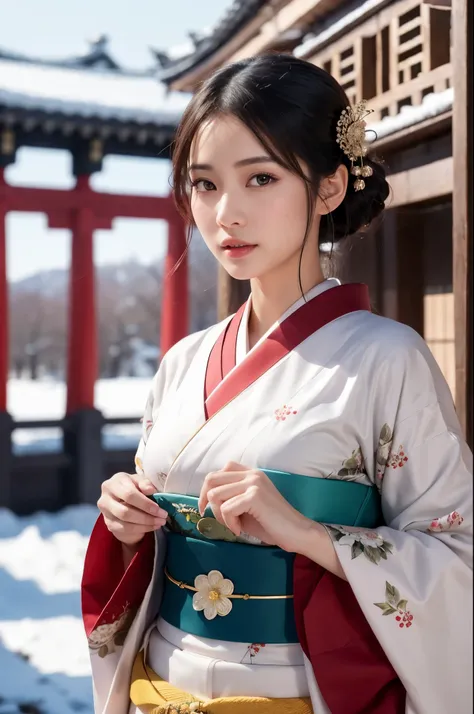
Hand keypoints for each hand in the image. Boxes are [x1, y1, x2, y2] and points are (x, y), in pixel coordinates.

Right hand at [98, 472, 167, 545]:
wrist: (122, 497)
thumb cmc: (134, 486)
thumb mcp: (140, 481)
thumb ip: (145, 483)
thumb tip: (151, 490)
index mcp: (114, 483)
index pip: (129, 495)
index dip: (145, 504)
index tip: (159, 509)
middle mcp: (105, 498)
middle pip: (125, 512)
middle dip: (147, 517)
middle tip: (162, 518)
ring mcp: (105, 512)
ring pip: (125, 523)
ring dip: (145, 525)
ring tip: (159, 523)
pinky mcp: (108, 524)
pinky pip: (125, 530)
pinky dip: (141, 530)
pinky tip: (152, 526)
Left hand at [198, 462, 316, 552]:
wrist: (296, 532)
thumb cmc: (271, 523)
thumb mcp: (246, 506)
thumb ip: (229, 498)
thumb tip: (206, 501)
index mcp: (250, 474)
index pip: (218, 472)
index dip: (207, 490)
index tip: (206, 507)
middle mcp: (251, 474)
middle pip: (211, 480)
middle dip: (207, 502)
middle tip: (219, 520)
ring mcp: (253, 483)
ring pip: (216, 495)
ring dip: (220, 516)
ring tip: (235, 526)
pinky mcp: (255, 496)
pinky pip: (226, 509)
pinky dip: (229, 523)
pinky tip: (240, 530)